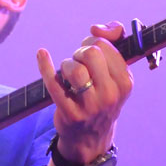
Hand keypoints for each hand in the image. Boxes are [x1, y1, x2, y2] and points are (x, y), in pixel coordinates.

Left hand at [37, 22, 133, 165]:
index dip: (93, 42)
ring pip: (74, 68)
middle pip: (90, 53)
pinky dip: (45, 66)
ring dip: (66, 64)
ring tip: (68, 74)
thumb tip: (97, 28)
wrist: (90, 138)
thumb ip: (113, 41)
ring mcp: (90, 107)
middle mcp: (111, 95)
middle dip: (80, 52)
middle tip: (79, 64)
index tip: (90, 54)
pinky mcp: (70, 114)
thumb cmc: (100, 97)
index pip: (105, 46)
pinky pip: (54, 84)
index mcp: (125, 82)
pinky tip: (41, 54)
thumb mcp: (114, 73)